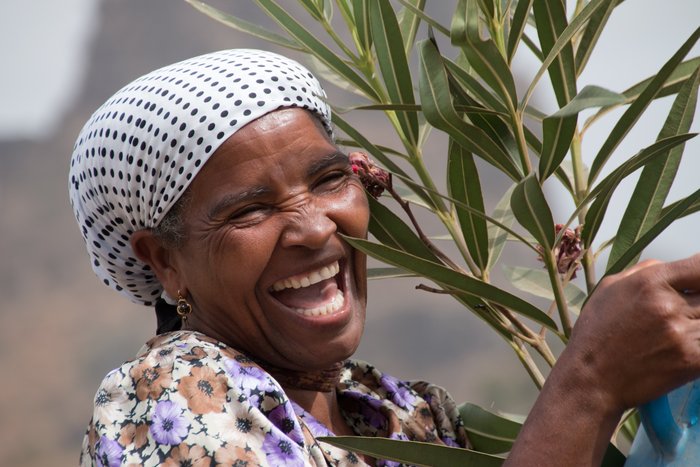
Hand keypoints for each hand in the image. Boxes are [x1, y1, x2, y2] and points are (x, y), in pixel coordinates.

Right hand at [566, 254, 699, 411]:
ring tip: (681, 328)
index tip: (698, 282)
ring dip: (698, 324)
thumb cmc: (596, 332)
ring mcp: (683, 334)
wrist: (591, 378)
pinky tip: (686, 345)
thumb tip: (674, 266)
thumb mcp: (610, 288)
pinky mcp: (693, 361)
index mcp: (650, 282)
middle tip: (688, 311)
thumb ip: (645, 271)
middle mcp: (670, 305)